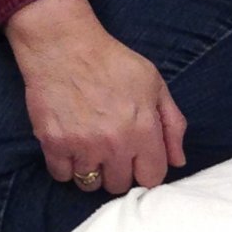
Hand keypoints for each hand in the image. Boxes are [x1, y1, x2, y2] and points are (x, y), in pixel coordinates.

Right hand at [4, 0, 186, 195]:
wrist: (64, 46)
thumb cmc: (112, 62)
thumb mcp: (154, 84)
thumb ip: (172, 124)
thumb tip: (178, 161)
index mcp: (143, 130)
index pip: (152, 178)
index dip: (146, 170)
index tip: (138, 159)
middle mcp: (114, 144)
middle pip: (120, 185)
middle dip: (119, 171)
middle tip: (111, 150)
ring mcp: (82, 146)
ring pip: (90, 184)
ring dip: (92, 170)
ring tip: (90, 147)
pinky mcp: (53, 143)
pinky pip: (62, 176)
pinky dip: (66, 166)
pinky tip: (70, 146)